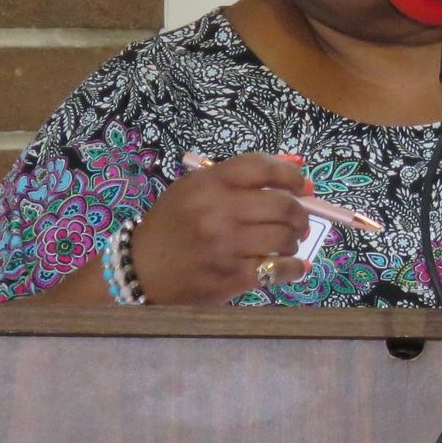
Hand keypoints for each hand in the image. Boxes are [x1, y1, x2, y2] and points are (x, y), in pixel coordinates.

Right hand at [130, 152, 311, 303]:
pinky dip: (292, 268)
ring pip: (283, 237)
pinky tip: (290, 266)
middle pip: (282, 204)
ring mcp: (225, 246)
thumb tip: (294, 165)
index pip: (262, 167)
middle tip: (299, 221)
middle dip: (299, 213)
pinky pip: (278, 270)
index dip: (290, 175)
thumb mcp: (194, 189)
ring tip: (287, 244)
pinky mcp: (231, 276)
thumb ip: (239, 177)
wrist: (139, 269)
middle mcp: (218, 211)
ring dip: (294, 240)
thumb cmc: (172, 224)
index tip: (303, 186)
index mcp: (209, 184)